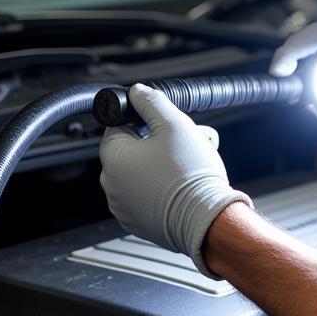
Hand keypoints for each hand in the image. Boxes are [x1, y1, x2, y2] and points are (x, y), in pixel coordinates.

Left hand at [99, 84, 251, 276]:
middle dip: (153, 145)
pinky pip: (143, 197)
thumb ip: (152, 102)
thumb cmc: (190, 175)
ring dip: (156, 167)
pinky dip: (158, 190)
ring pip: (137, 175)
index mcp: (113, 158)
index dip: (141, 121)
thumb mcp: (175, 124)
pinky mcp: (137, 223)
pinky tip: (180, 187)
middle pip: (128, 152)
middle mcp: (111, 185)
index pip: (117, 127)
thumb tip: (138, 92)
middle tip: (180, 145)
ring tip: (185, 167)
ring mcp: (122, 207)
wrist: (206, 220)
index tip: (161, 126)